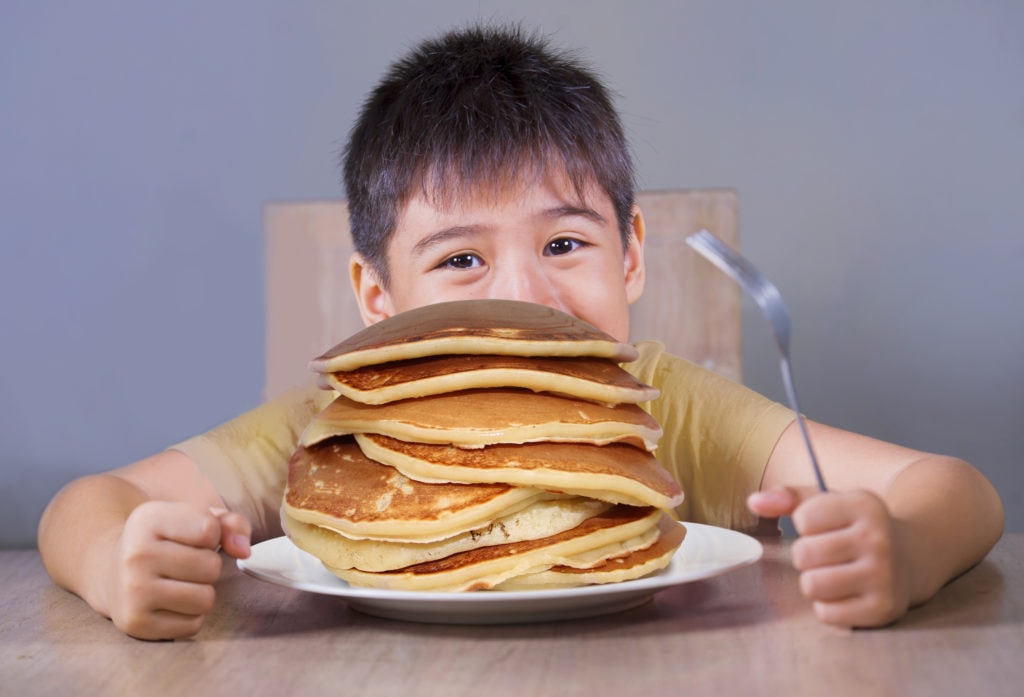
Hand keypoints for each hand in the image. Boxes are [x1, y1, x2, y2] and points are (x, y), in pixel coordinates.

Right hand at [104, 501, 250, 639]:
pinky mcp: (135, 623)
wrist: (111, 570)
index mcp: (149, 519)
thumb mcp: (193, 518)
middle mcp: (136, 555)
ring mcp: (132, 591)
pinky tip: (170, 602)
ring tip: (179, 582)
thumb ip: (230, 524)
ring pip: (205, 599)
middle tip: (185, 564)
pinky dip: (189, 615)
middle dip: (208, 566)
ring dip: (201, 592)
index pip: (210, 530)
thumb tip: (244, 550)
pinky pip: (193, 625)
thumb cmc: (166, 541)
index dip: (212, 536)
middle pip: (210, 567)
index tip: (193, 537)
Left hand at [747, 487, 912, 627]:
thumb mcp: (828, 503)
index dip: (806, 525)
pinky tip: (845, 594)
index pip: (803, 518)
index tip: (826, 527)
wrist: (910, 557)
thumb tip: (753, 502)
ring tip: (832, 574)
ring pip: (812, 585)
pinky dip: (827, 607)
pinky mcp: (884, 608)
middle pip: (803, 554)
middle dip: (806, 556)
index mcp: (863, 504)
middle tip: (827, 555)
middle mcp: (878, 538)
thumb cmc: (854, 528)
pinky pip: (826, 614)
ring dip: (814, 582)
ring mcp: (884, 575)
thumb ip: (787, 498)